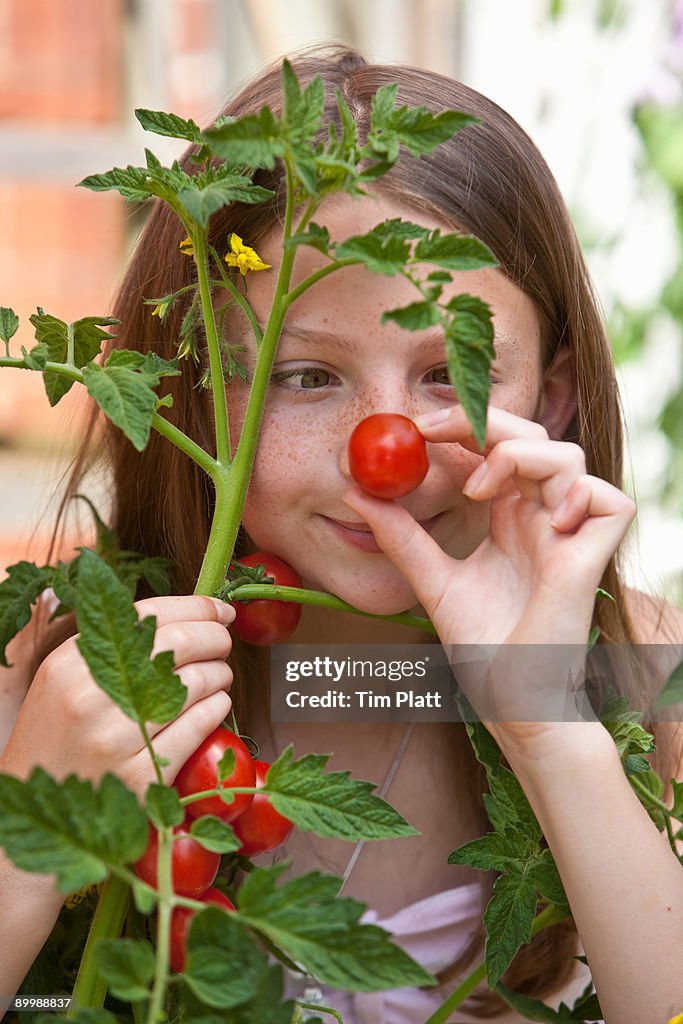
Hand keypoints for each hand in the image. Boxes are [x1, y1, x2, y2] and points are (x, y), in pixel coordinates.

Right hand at [0, 595, 234, 795]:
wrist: (32, 808)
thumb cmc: (59, 738)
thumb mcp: (66, 682)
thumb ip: (113, 649)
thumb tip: (185, 616)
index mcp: (71, 664)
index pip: (148, 616)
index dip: (195, 607)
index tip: (220, 609)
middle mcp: (91, 697)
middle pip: (180, 644)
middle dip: (216, 638)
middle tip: (224, 642)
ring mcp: (116, 740)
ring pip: (197, 684)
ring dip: (220, 674)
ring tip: (218, 677)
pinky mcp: (142, 777)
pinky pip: (199, 726)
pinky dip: (217, 708)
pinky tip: (215, 705)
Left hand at [343, 405, 635, 739]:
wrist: (508, 698)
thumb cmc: (481, 647)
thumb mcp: (431, 580)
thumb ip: (401, 536)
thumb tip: (356, 492)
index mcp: (508, 516)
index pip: (496, 446)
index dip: (464, 424)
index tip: (416, 428)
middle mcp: (540, 517)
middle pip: (533, 435)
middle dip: (487, 420)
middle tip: (433, 430)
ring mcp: (569, 535)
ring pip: (569, 457)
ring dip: (521, 454)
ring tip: (478, 489)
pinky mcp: (591, 559)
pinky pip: (609, 501)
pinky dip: (580, 495)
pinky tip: (542, 522)